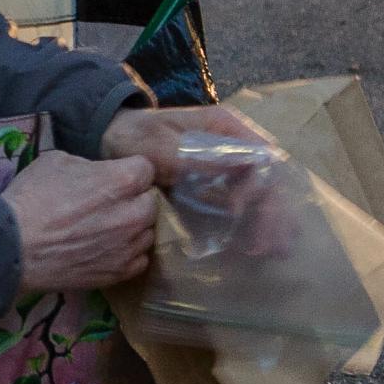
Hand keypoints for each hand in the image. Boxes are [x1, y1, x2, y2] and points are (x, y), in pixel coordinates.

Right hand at [4, 152, 157, 294]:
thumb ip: (90, 165)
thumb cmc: (32, 198)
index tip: (114, 176)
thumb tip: (99, 175)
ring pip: (147, 232)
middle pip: (151, 202)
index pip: (146, 168)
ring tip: (108, 228)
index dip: (129, 170)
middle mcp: (133, 214)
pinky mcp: (119, 273)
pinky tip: (108, 248)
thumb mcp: (58, 161)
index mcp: (122, 181)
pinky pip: (139, 260)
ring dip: (133, 227)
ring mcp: (128, 247)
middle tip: (110, 202)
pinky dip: (128, 253)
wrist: (12, 247)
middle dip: (135, 198)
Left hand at [106, 105, 297, 258]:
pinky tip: (248, 254)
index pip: (261, 155)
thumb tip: (241, 167)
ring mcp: (226, 171)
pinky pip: (237, 211)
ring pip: (259, 198)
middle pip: (267, 180)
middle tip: (270, 247)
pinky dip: (246, 231)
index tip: (239, 211)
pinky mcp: (213, 191)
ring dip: (268, 225)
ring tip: (272, 255)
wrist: (110, 143)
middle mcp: (233, 149)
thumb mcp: (159, 144)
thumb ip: (196, 157)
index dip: (261, 185)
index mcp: (226, 129)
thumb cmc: (135, 136)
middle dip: (273, 213)